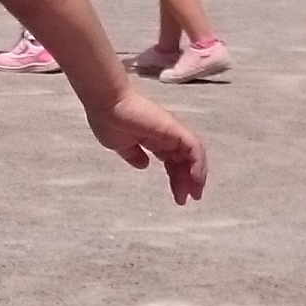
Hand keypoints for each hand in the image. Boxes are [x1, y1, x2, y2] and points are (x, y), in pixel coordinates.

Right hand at [86, 87, 205, 203]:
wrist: (107, 106)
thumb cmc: (109, 122)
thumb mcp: (121, 146)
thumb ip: (134, 155)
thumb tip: (144, 165)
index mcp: (155, 140)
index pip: (172, 162)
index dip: (177, 179)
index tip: (179, 198)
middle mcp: (168, 136)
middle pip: (185, 161)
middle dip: (188, 181)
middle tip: (188, 199)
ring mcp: (173, 132)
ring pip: (193, 155)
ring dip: (196, 176)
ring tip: (194, 194)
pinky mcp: (175, 129)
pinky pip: (194, 148)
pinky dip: (198, 164)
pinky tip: (195, 180)